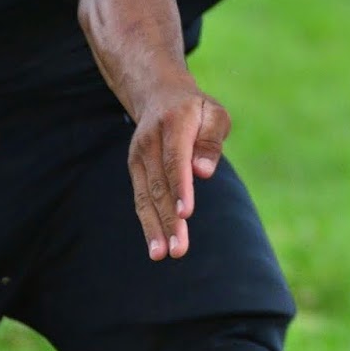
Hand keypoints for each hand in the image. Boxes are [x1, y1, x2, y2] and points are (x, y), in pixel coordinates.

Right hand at [127, 82, 230, 260]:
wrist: (159, 95)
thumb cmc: (197, 109)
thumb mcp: (214, 114)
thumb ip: (211, 141)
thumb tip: (204, 172)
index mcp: (174, 125)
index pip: (175, 160)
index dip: (180, 187)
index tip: (187, 213)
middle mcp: (150, 142)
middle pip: (159, 185)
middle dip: (169, 219)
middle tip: (179, 249)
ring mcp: (138, 157)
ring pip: (146, 197)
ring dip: (155, 227)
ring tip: (163, 254)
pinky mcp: (135, 169)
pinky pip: (140, 199)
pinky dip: (147, 222)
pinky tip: (155, 245)